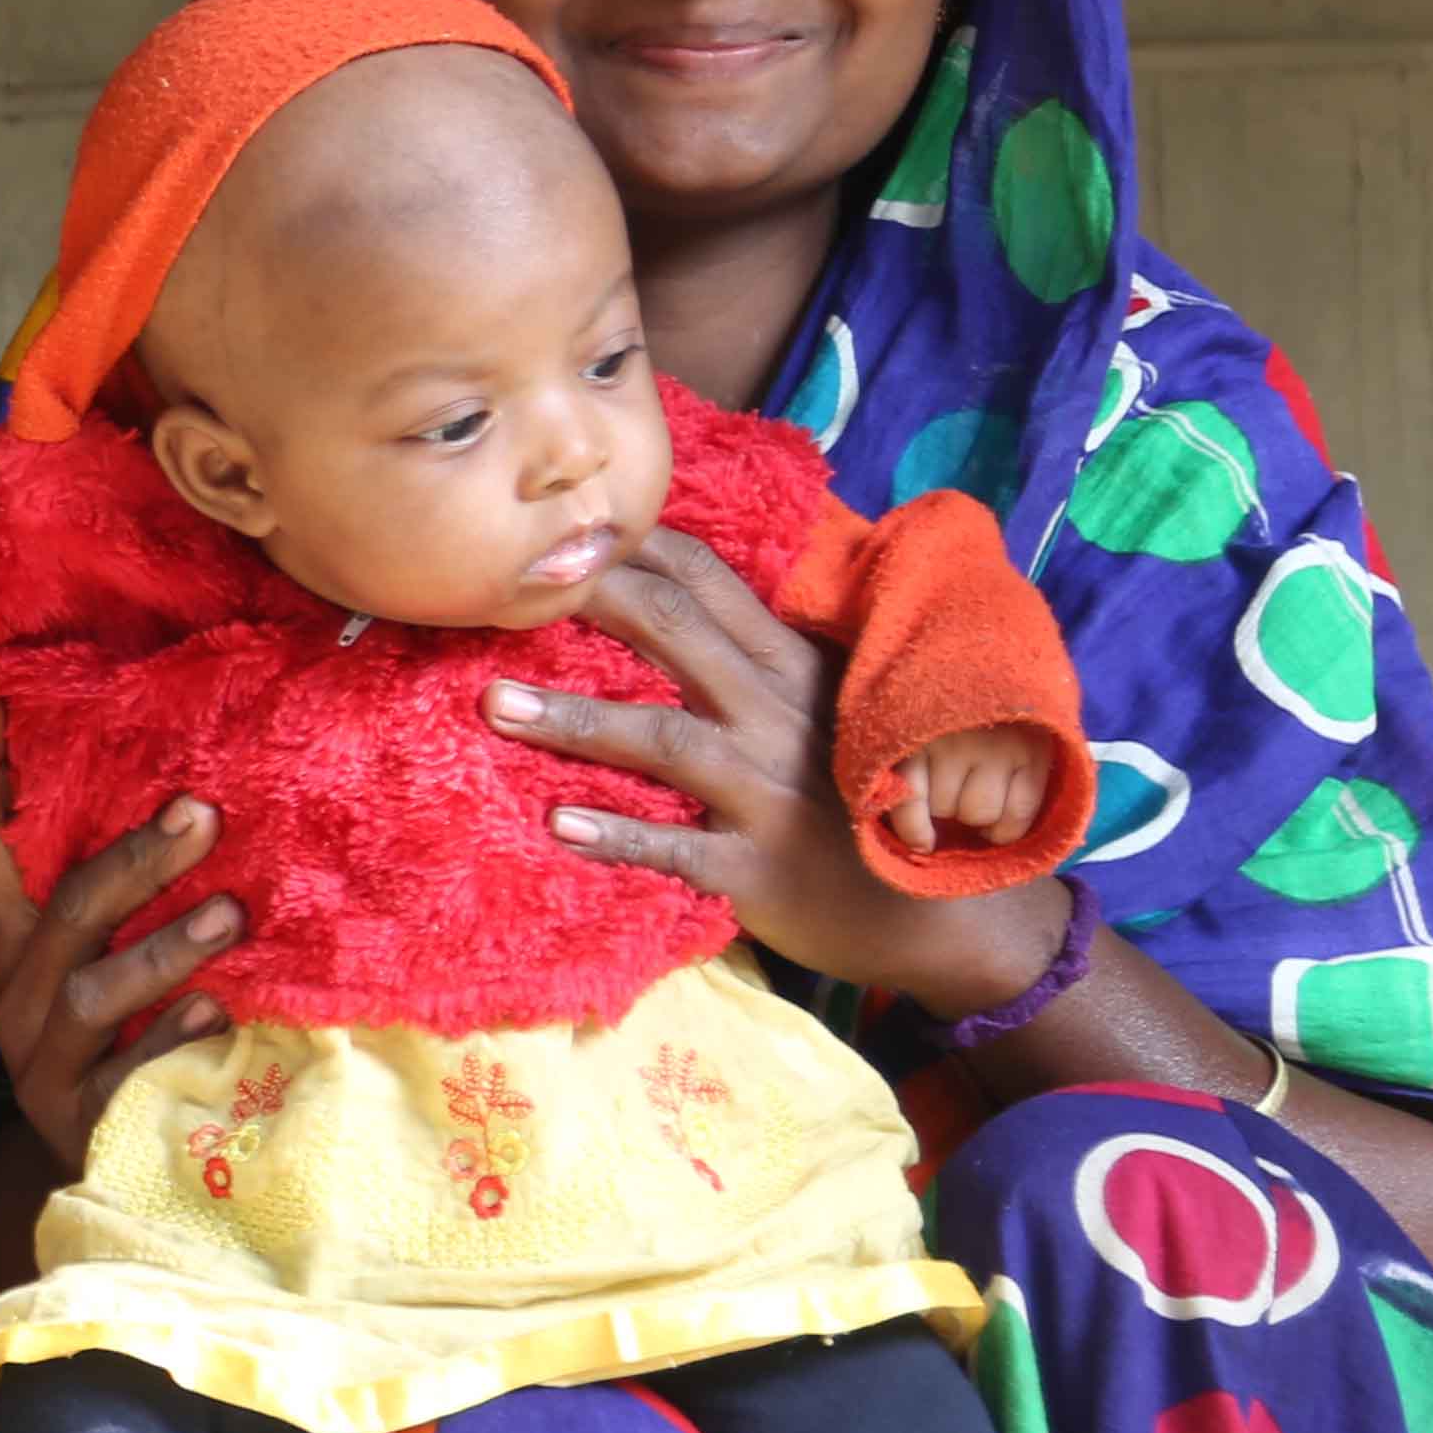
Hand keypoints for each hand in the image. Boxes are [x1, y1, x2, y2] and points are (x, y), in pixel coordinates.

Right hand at [0, 679, 242, 1166]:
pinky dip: (173, 1040)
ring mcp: (45, 1065)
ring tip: (230, 913)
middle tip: (202, 815)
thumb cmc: (130, 1050)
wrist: (115, 1184)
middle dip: (132, 861)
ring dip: (164, 947)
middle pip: (61, 914)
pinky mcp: (83, 1125)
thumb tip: (200, 794)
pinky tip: (217, 1018)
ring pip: (92, 993)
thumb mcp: (119, 967)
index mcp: (20, 948)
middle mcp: (20, 999)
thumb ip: (134, 901)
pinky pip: (128, 1074)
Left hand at [487, 530, 1064, 1024]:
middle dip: (588, 602)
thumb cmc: (862, 795)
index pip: (709, 581)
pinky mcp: (756, 869)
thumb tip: (670, 600)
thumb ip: (757, 660)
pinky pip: (677, 849)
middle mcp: (777, 716)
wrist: (937, 907)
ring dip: (575, 719)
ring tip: (495, 704)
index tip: (561, 526)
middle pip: (674, 634)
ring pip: (663, 738)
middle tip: (500, 587)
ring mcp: (766, 792)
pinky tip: (558, 824)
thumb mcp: (826, 709)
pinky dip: (618, 835)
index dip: (635, 547)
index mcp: (792, 668)